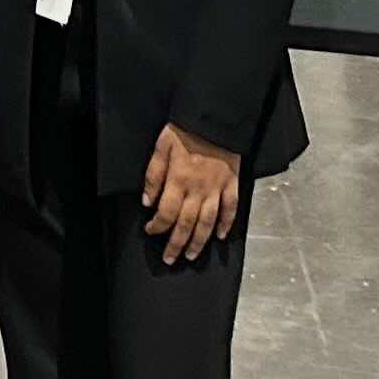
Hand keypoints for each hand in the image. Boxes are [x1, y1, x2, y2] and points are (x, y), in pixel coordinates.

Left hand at [140, 124, 242, 264]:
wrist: (215, 119)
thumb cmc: (185, 131)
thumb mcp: (161, 147)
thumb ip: (153, 175)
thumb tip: (147, 201)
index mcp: (178, 180)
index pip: (166, 213)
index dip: (157, 226)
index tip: (150, 230)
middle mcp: (198, 189)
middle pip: (186, 224)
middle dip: (176, 244)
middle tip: (170, 259)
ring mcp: (217, 189)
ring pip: (208, 222)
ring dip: (199, 241)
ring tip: (191, 255)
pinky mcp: (231, 184)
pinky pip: (230, 209)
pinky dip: (227, 224)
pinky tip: (221, 236)